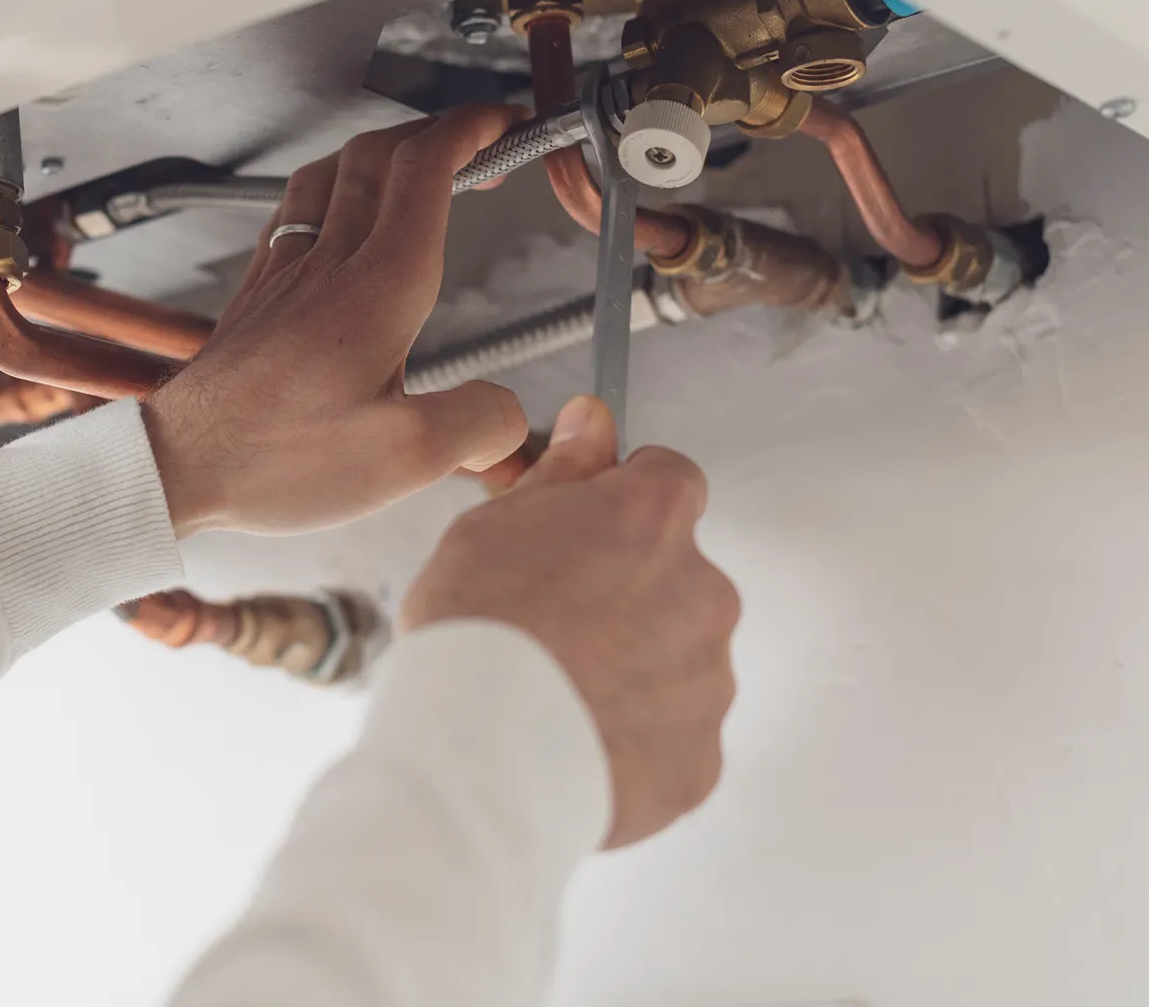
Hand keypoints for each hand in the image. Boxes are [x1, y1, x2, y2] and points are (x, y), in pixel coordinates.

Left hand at [143, 106, 530, 537]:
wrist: (178, 465)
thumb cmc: (275, 459)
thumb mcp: (406, 460)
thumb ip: (479, 425)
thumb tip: (510, 417)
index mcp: (378, 287)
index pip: (427, 167)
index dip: (475, 130)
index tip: (508, 124)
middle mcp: (328, 263)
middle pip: (381, 153)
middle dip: (441, 132)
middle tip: (482, 147)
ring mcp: (286, 272)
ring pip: (332, 172)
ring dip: (384, 153)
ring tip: (418, 168)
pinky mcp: (258, 293)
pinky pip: (294, 210)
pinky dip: (333, 189)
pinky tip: (337, 215)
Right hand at [399, 396, 739, 848]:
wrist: (475, 758)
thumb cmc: (475, 636)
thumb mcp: (494, 525)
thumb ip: (563, 473)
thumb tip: (595, 423)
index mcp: (652, 520)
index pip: (669, 480)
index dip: (621, 503)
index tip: (585, 530)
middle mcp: (702, 593)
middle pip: (675, 577)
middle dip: (626, 594)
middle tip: (549, 624)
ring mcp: (707, 682)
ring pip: (675, 660)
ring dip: (631, 667)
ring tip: (552, 692)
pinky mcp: (698, 759)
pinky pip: (671, 738)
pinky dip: (632, 739)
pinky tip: (570, 739)